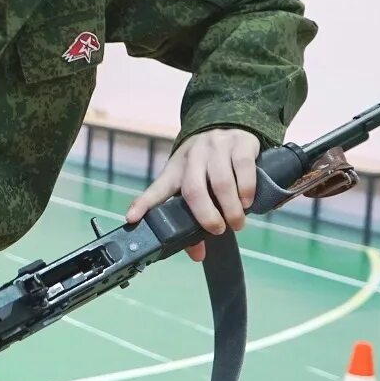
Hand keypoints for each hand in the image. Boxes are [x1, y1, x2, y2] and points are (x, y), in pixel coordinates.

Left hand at [125, 127, 259, 262]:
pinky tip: (247, 202)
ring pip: (220, 181)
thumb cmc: (207, 163)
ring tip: (237, 222)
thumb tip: (198, 255)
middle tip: (218, 230)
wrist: (228, 125)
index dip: (143, 204)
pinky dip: (246, 189)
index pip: (157, 189)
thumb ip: (193, 218)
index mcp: (175, 170)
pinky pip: (242, 168)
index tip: (132, 219)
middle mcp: (192, 158)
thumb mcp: (195, 183)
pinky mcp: (238, 144)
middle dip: (205, 215)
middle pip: (193, 190)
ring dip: (230, 207)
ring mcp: (215, 148)